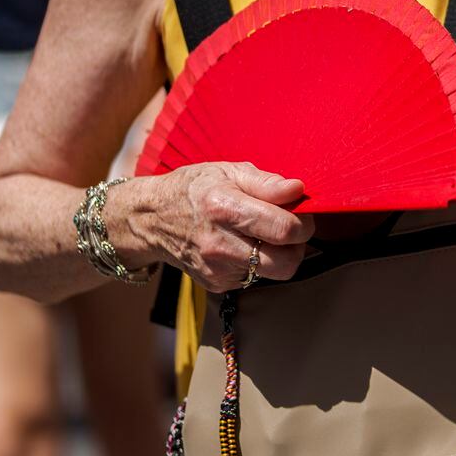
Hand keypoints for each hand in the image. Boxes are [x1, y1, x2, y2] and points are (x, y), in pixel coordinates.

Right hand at [132, 162, 313, 292]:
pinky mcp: (217, 284)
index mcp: (225, 208)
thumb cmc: (193, 189)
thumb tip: (297, 190)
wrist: (151, 220)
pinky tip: (242, 245)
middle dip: (298, 246)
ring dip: (280, 256)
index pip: (284, 229)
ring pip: (274, 273)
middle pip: (286, 263)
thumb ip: (266, 182)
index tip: (302, 215)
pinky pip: (255, 278)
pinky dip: (258, 263)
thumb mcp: (227, 171)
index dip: (304, 223)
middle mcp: (220, 244)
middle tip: (289, 229)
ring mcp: (217, 268)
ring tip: (265, 235)